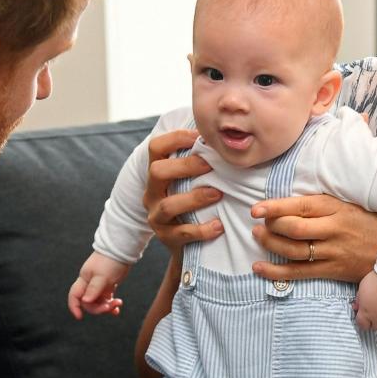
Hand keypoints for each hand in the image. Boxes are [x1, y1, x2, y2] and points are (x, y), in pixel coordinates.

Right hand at [67, 252, 128, 319]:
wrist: (122, 250)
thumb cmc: (111, 261)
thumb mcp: (102, 276)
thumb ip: (94, 289)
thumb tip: (85, 301)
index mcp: (84, 279)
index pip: (74, 295)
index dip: (74, 306)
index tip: (80, 317)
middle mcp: (89, 283)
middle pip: (88, 302)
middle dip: (99, 308)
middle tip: (110, 306)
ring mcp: (99, 285)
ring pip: (98, 302)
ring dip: (107, 306)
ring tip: (118, 303)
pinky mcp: (108, 285)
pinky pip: (107, 299)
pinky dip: (111, 304)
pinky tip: (117, 308)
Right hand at [144, 129, 223, 249]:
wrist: (187, 243)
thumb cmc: (193, 201)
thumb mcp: (190, 180)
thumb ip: (200, 159)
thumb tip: (224, 134)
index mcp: (157, 173)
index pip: (156, 148)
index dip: (175, 138)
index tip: (199, 136)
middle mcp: (152, 192)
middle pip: (157, 171)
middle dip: (185, 166)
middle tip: (210, 164)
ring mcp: (156, 216)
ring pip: (168, 205)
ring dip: (195, 198)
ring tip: (218, 194)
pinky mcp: (166, 237)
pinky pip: (181, 233)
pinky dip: (201, 230)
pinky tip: (219, 226)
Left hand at [249, 194, 376, 282]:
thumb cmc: (367, 223)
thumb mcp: (347, 205)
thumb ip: (320, 204)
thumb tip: (287, 203)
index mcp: (335, 208)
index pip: (300, 206)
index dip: (275, 207)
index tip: (256, 209)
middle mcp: (333, 230)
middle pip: (294, 229)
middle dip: (270, 227)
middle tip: (258, 224)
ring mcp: (333, 252)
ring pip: (293, 250)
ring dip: (270, 244)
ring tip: (257, 237)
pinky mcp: (332, 271)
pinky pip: (299, 273)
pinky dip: (276, 272)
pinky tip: (259, 268)